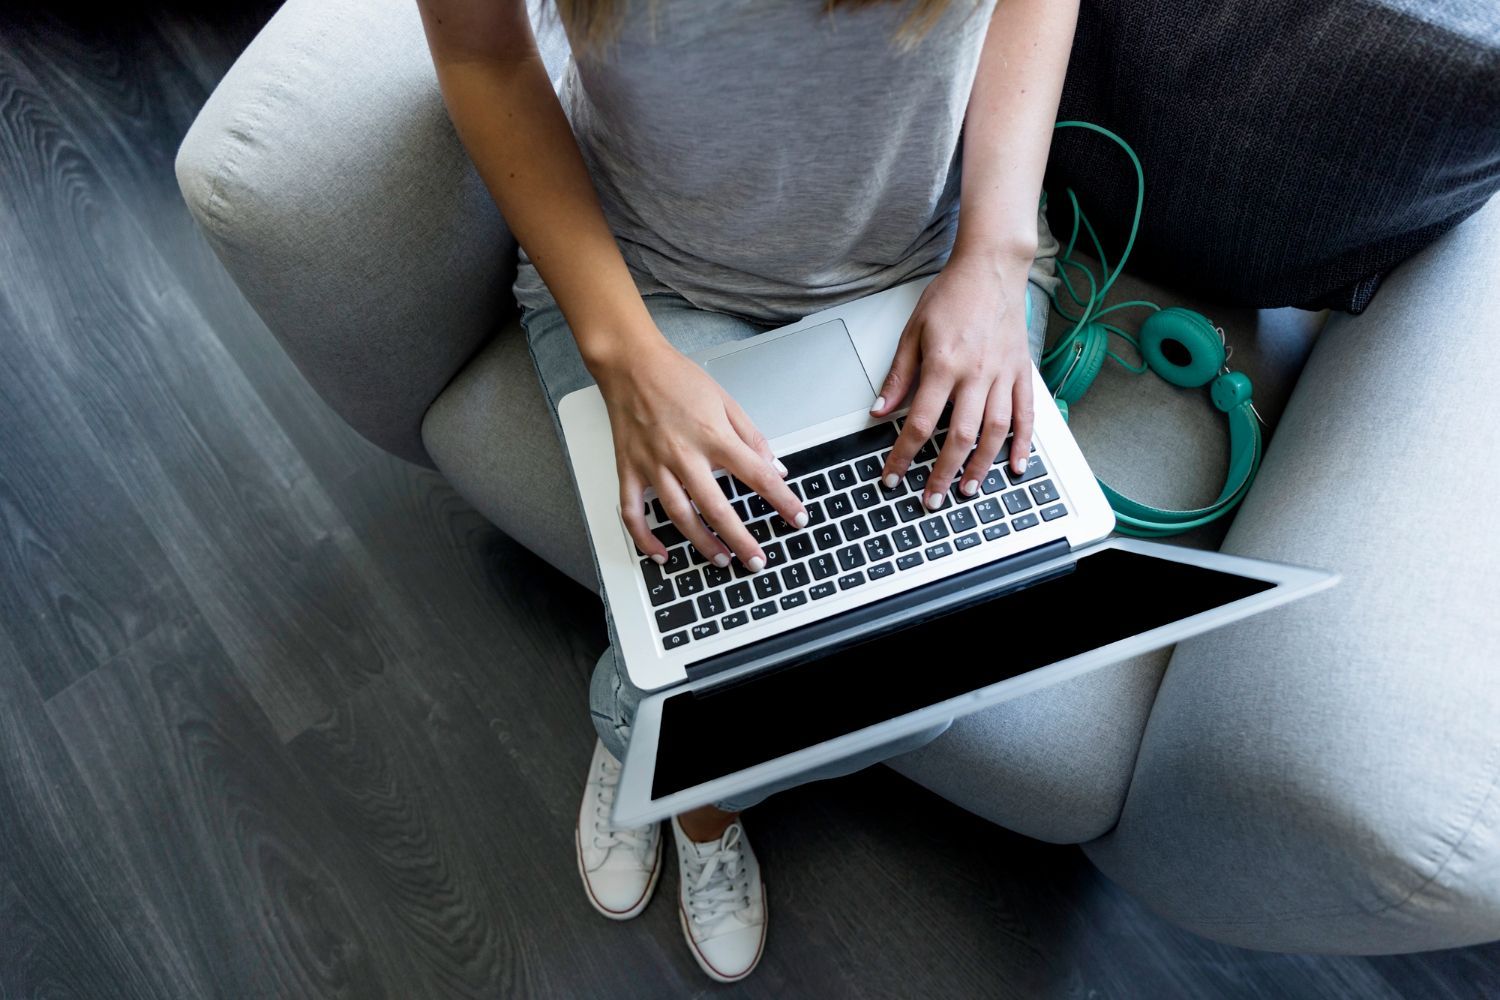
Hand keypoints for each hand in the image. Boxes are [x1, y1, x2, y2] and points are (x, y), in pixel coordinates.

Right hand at [596, 338, 806, 570]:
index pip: (756, 475)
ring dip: (702, 543)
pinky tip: (661, 553)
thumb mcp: (726, 400)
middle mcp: (683, 454)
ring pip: (679, 515)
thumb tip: (774, 466)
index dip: (781, 500)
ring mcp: (653, 465)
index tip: (797, 518)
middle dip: (740, 539)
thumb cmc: (677, 378)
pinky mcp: (628, 470)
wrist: (631, 363)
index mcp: (712, 435)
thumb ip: (752, 436)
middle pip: (717, 507)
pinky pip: (632, 512)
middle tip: (757, 560)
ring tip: (721, 560)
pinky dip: (644, 538)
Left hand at [872, 256, 1034, 508]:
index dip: (904, 455)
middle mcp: (976, 374)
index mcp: (943, 365)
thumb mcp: (913, 331)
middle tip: (931, 499)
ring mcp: (1003, 375)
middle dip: (942, 473)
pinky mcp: (1022, 372)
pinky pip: (1026, 414)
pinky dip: (1022, 443)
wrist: (991, 268)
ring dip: (981, 466)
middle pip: (959, 436)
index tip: (893, 475)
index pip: (920, 423)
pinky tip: (1015, 466)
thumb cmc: (952, 295)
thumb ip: (898, 375)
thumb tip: (881, 410)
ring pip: (995, 432)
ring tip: (968, 489)